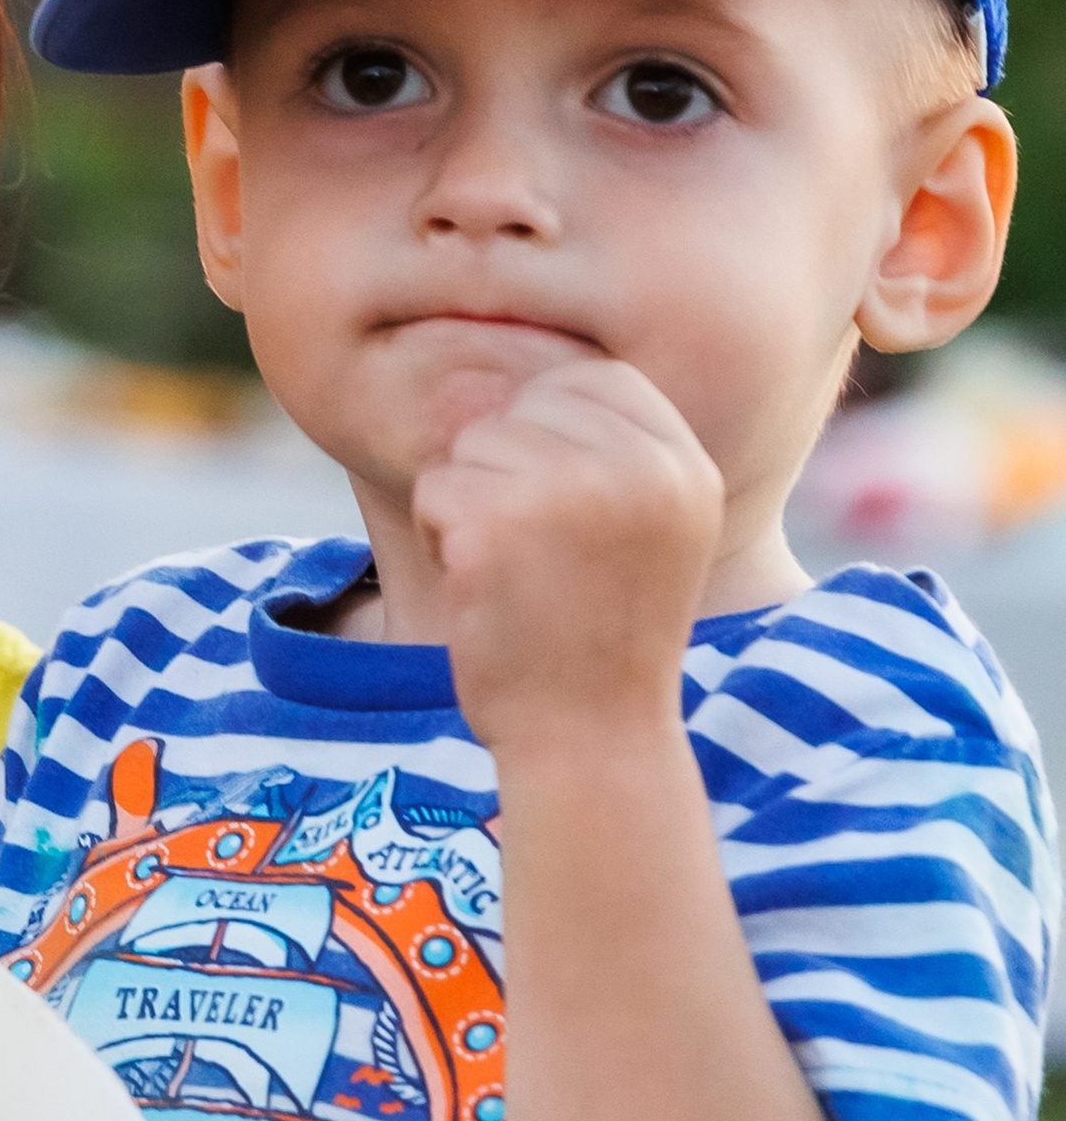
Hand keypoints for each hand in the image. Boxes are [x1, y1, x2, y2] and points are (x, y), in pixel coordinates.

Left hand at [412, 353, 722, 757]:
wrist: (590, 740)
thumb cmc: (608, 637)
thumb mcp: (653, 529)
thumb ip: (618, 451)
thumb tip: (535, 381)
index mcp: (684, 465)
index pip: (592, 380)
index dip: (551, 429)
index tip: (559, 507)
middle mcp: (636, 469)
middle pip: (523, 409)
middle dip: (506, 474)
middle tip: (537, 556)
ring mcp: (566, 493)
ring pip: (473, 446)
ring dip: (472, 507)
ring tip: (516, 575)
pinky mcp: (495, 526)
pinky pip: (437, 489)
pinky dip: (441, 537)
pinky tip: (484, 590)